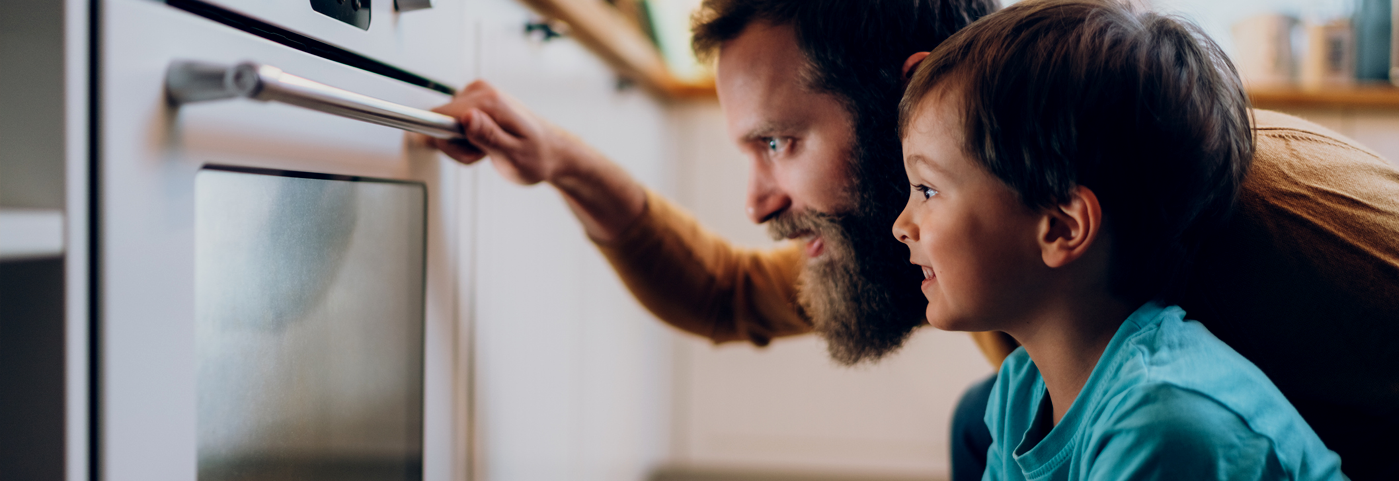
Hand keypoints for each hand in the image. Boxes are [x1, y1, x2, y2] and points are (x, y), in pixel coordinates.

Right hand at [429, 80, 577, 185]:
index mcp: (489, 101)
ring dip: (461, 144)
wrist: (552, 152)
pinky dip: (466, 139)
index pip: (438, 115)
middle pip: (440, 120)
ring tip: (488, 151)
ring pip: (445, 123)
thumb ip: (488, 136)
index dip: (445, 142)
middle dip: (455, 146)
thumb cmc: (538, 157)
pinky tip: (486, 144)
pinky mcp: (477, 102)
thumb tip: (466, 118)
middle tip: (482, 155)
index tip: (464, 152)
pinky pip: (454, 122)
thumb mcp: (513, 155)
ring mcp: (479, 95)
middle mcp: (482, 91)